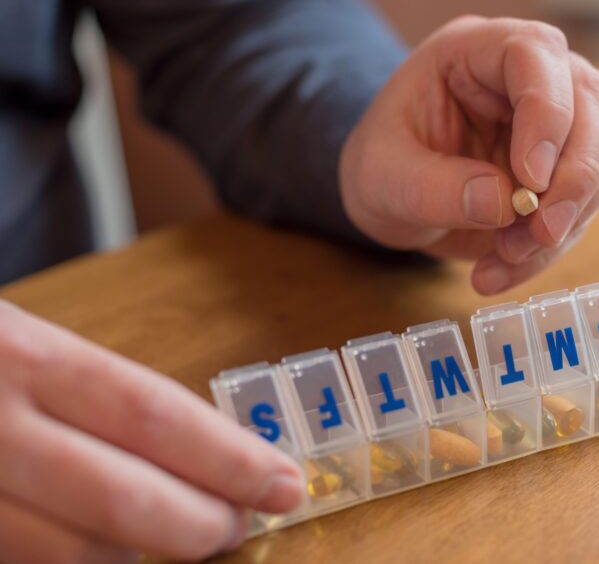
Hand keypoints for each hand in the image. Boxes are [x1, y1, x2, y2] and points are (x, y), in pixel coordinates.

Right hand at [0, 300, 304, 562]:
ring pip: (73, 552)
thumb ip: (100, 390)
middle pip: (122, 499)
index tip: (284, 483)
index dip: (230, 459)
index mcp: (29, 356)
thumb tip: (211, 445)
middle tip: (237, 525)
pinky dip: (82, 559)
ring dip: (138, 552)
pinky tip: (104, 542)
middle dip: (198, 524)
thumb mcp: (28, 343)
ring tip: (171, 532)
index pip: (153, 414)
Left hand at [340, 16, 598, 294]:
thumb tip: (504, 202)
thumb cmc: (383, 165)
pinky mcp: (569, 164)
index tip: (531, 179)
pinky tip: (503, 268)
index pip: (534, 53)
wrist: (393, 194)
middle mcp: (529, 74)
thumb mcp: (381, 176)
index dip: (545, 112)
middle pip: (589, 102)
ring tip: (506, 256)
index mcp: (475, 50)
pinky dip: (552, 246)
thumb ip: (433, 187)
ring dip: (568, 217)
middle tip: (541, 233)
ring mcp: (559, 117)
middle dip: (574, 176)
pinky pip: (586, 203)